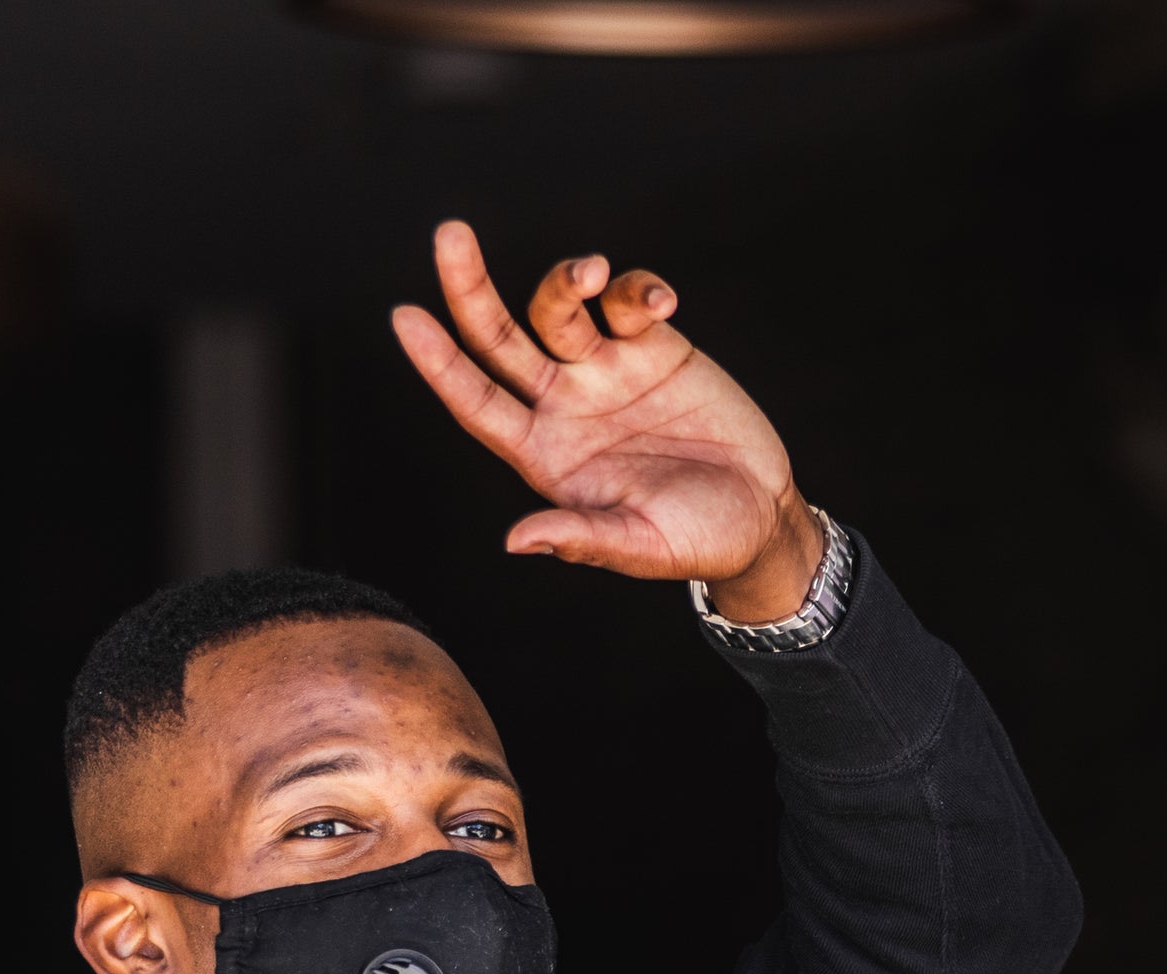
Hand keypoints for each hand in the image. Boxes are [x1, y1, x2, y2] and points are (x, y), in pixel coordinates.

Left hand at [392, 220, 824, 614]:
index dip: (440, 362)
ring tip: (595, 273)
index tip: (404, 317)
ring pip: (558, 308)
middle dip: (470, 287)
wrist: (762, 514)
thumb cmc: (697, 540)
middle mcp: (564, 405)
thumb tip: (516, 541)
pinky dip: (637, 289)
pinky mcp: (654, 347)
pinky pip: (628, 300)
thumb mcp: (643, 546)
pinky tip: (662, 303)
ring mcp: (606, 370)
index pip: (477, 400)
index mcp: (545, 453)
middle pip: (499, 337)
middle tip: (449, 233)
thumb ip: (583, 538)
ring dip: (567, 279)